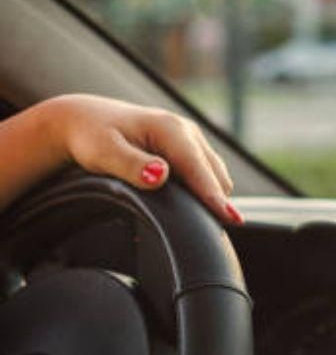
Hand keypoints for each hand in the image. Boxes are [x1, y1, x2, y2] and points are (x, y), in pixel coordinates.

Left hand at [40, 95, 241, 224]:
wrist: (85, 121)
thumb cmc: (91, 137)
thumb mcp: (102, 152)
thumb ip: (131, 165)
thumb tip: (160, 175)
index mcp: (170, 129)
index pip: (200, 169)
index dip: (214, 196)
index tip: (231, 219)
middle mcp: (187, 131)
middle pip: (216, 175)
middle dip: (215, 201)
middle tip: (202, 233)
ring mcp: (191, 139)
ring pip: (215, 175)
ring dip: (209, 196)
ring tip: (192, 221)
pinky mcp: (190, 149)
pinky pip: (207, 174)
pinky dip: (202, 190)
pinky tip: (185, 204)